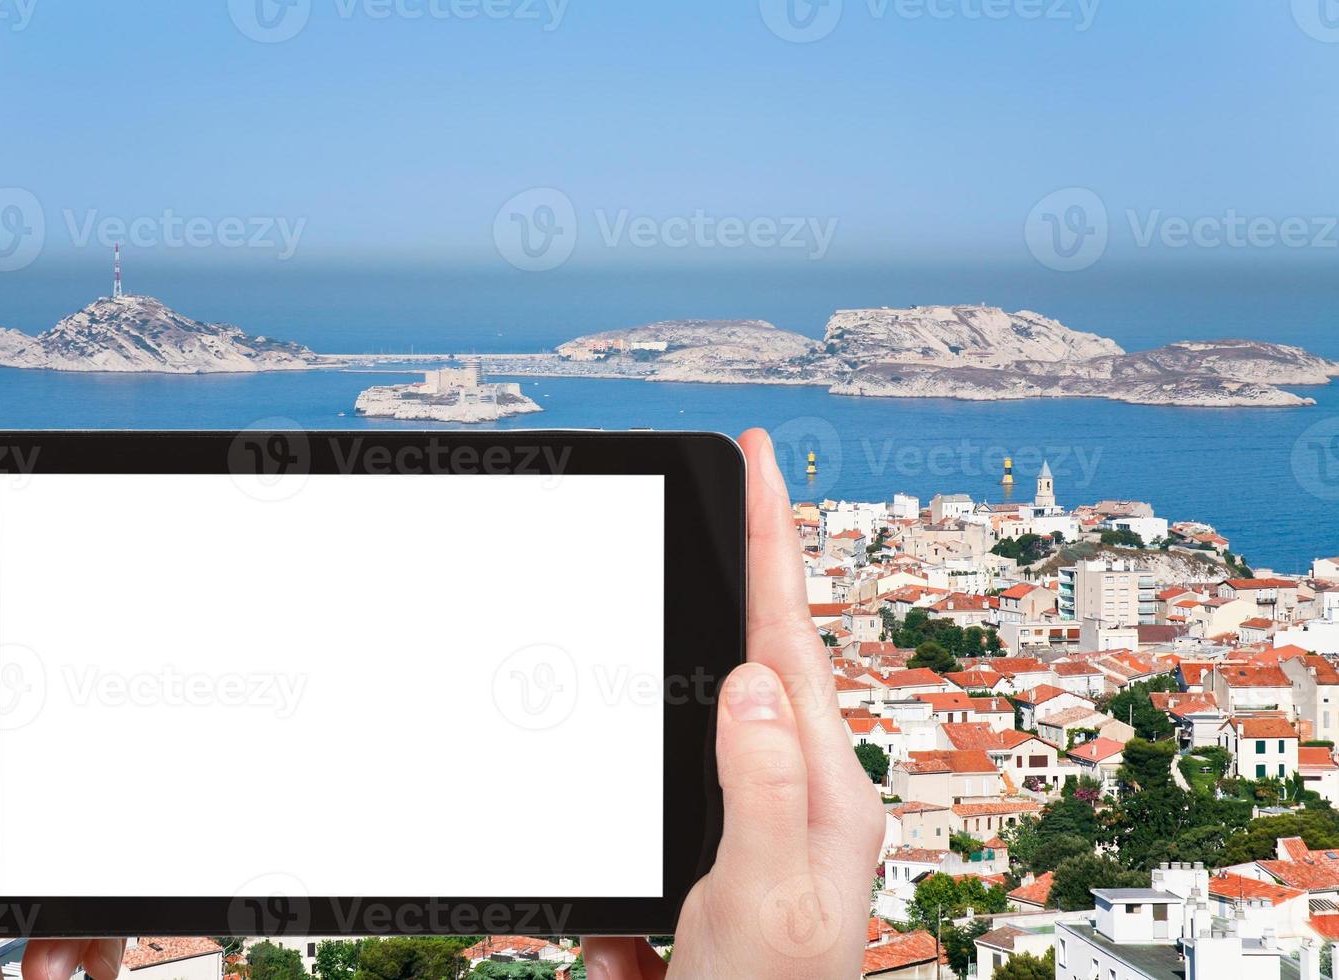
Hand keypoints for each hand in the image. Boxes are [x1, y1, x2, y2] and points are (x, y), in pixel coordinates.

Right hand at [583, 429, 882, 978]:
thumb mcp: (768, 901)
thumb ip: (761, 788)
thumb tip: (752, 678)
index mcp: (822, 792)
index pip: (790, 638)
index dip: (773, 540)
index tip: (758, 459)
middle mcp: (796, 793)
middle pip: (763, 652)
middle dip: (748, 566)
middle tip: (737, 490)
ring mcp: (751, 820)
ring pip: (714, 707)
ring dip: (701, 643)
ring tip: (707, 572)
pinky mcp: (708, 851)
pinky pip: (673, 779)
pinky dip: (656, 745)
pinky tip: (671, 708)